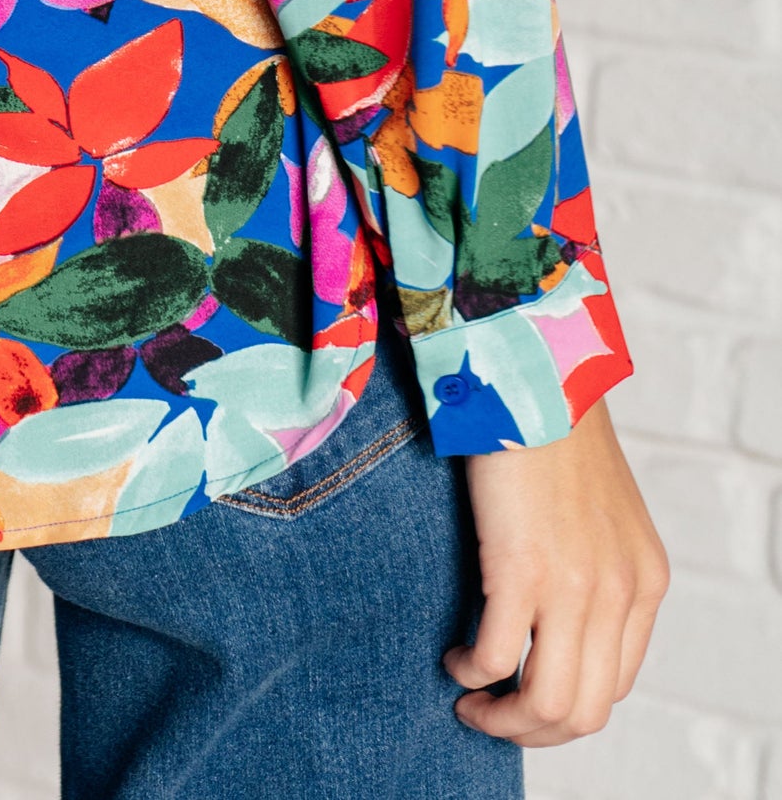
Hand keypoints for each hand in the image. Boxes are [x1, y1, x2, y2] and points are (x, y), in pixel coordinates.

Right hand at [445, 397, 668, 746]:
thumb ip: (593, 566)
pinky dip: (471, 673)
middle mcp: (621, 593)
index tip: (522, 691)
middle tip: (489, 714)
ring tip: (469, 698)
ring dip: (502, 718)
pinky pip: (496, 660)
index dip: (565, 703)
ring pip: (548, 704)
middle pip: (586, 711)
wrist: (532, 370)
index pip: (616, 684)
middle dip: (532, 730)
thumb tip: (550, 617)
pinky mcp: (524, 570)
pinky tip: (454, 658)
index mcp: (646, 581)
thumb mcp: (600, 511)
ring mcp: (576, 587)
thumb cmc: (550, 427)